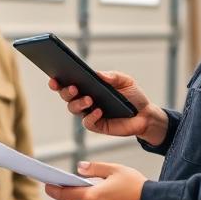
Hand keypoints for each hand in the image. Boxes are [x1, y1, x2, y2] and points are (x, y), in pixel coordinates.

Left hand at [44, 161, 145, 199]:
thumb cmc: (135, 185)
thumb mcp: (115, 169)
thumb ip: (95, 168)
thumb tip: (80, 169)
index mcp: (94, 196)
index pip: (67, 194)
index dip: (55, 190)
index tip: (47, 186)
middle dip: (74, 194)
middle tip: (74, 185)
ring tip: (97, 193)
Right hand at [48, 71, 166, 144]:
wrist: (145, 114)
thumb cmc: (132, 95)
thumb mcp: (125, 81)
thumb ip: (112, 76)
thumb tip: (97, 74)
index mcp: (88, 87)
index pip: (68, 83)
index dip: (58, 82)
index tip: (54, 78)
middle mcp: (85, 100)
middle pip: (67, 96)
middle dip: (66, 91)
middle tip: (74, 87)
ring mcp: (89, 113)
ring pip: (73, 109)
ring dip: (78, 103)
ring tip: (89, 98)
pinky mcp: (97, 125)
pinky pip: (87, 123)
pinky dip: (91, 116)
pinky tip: (99, 110)